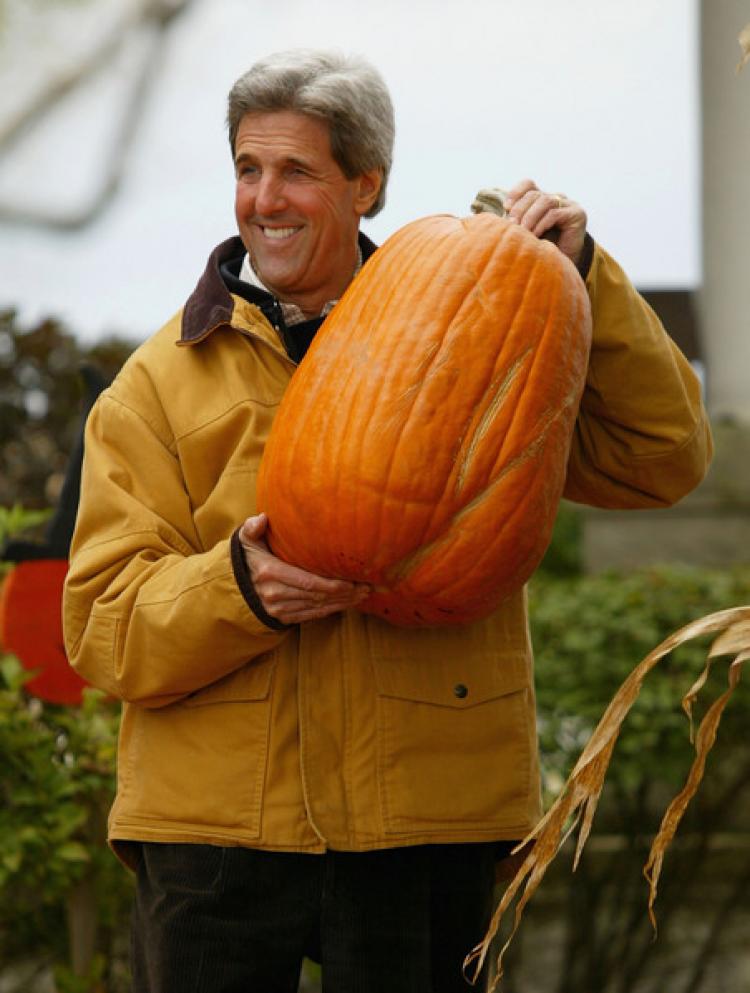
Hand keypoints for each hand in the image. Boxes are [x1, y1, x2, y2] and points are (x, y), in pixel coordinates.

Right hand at [239, 513, 369, 624]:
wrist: (233, 583)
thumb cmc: (247, 556)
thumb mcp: (246, 539)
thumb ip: (252, 527)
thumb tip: (262, 518)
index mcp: (269, 572)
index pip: (308, 582)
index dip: (333, 585)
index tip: (354, 581)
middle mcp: (274, 593)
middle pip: (317, 596)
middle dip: (344, 593)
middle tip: (366, 587)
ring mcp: (277, 608)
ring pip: (317, 607)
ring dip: (342, 603)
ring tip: (362, 595)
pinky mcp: (281, 617)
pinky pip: (310, 616)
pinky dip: (330, 611)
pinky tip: (346, 604)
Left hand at [503, 179, 586, 267]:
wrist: (563, 266)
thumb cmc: (542, 250)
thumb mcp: (526, 232)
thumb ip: (517, 221)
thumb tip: (501, 213)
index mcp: (542, 199)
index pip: (528, 185)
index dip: (516, 192)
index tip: (506, 207)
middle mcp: (556, 198)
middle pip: (534, 194)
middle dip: (520, 209)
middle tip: (511, 225)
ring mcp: (568, 204)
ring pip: (545, 201)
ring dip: (530, 217)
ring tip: (523, 232)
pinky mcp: (577, 214)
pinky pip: (555, 213)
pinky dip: (541, 224)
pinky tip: (535, 236)